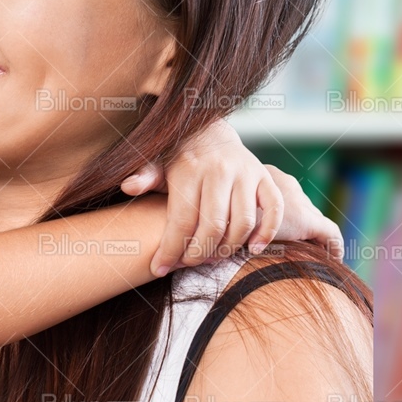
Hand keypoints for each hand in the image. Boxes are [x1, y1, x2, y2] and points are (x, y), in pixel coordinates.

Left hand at [121, 119, 342, 275]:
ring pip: (243, 222)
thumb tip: (128, 186)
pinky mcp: (266, 177)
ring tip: (212, 259)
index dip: (170, 250)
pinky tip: (253, 249)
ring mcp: (246, 173)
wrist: (210, 133)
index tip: (159, 269)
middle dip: (198, 254)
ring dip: (228, 249)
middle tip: (187, 264)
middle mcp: (220, 170)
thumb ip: (146, 176)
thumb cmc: (179, 158)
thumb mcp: (158, 163)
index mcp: (190, 169)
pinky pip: (274, 209)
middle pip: (213, 226)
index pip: (181, 220)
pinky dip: (267, 232)